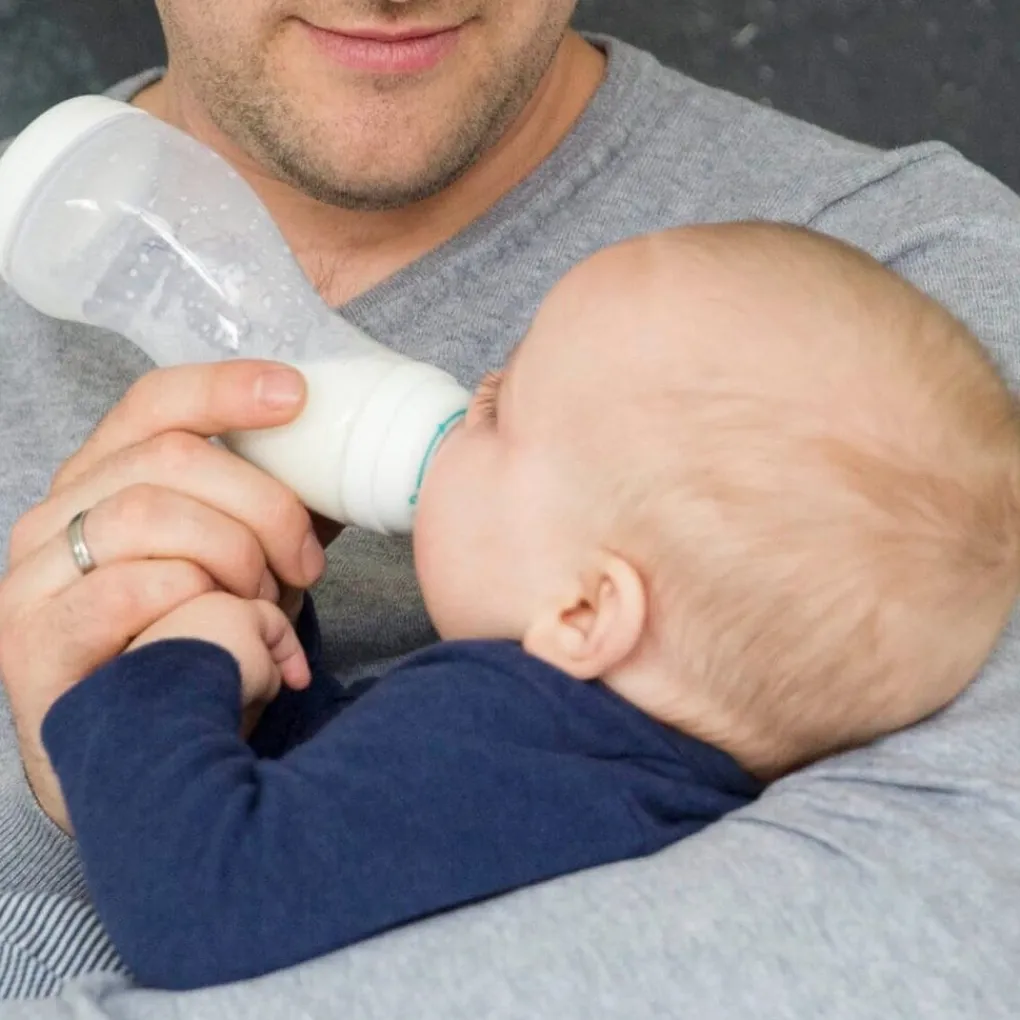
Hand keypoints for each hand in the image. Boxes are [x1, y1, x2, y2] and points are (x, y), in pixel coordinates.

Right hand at [0, 361, 326, 830]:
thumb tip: (340, 462)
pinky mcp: (32, 644)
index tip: (298, 396)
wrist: (141, 765)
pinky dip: (197, 604)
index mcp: (103, 481)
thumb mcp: (242, 564)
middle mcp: (54, 517)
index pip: (155, 403)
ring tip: (265, 608)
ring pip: (150, 514)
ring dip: (234, 560)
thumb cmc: (197, 648)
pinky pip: (130, 589)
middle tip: (303, 565)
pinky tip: (226, 636)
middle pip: (172, 459)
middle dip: (263, 508)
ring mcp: (31, 579)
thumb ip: (269, 511)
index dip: (226, 388)